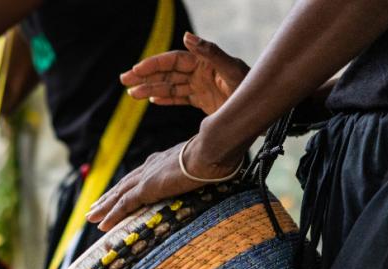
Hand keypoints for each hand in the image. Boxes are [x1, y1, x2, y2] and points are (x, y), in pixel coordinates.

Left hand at [86, 138, 244, 230]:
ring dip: (104, 207)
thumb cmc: (215, 156)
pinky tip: (101, 224)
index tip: (117, 195)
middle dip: (108, 198)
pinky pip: (124, 205)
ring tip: (91, 217)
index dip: (126, 188)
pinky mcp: (147, 188)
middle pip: (123, 186)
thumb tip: (215, 176)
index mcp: (162, 161)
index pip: (138, 177)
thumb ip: (201, 171)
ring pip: (118, 195)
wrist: (212, 151)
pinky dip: (111, 214)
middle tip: (95, 208)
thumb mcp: (205, 165)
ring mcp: (147, 177)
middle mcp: (150, 167)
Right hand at [120, 32, 249, 114]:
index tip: (136, 71)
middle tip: (124, 80)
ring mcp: (201, 87)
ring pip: (170, 87)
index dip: (154, 65)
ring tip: (132, 94)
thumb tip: (187, 36)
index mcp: (205, 62)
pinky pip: (180, 98)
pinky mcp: (204, 101)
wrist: (263, 114)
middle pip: (167, 73)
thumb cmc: (251, 90)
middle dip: (145, 76)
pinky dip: (166, 99)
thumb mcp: (232, 71)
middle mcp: (201, 72)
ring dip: (151, 89)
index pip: (173, 61)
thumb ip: (210, 53)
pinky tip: (151, 100)